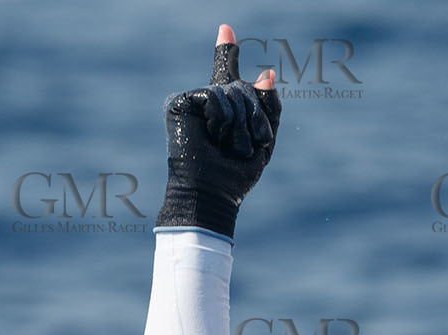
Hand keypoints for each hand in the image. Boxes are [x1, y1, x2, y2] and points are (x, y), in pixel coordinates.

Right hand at [155, 24, 281, 237]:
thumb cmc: (237, 173)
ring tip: (227, 147)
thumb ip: (269, 106)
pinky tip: (211, 137)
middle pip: (244, 86)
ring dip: (239, 124)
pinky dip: (221, 120)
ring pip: (231, 92)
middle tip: (243, 147)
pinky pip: (215, 96)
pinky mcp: (179, 102)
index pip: (228, 73)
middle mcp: (208, 100)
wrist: (212, 192)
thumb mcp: (265, 138)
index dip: (226, 52)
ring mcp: (192, 99)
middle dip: (254, 117)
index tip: (226, 28)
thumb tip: (268, 72)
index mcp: (226, 108)